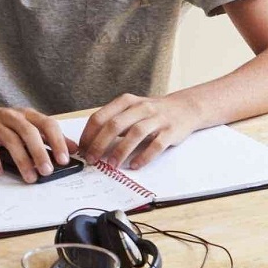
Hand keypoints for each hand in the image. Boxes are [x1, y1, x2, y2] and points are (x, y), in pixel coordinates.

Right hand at [0, 100, 74, 180]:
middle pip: (30, 132)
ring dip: (22, 160)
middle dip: (40, 152)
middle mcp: (13, 116)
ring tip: (29, 177)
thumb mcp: (27, 126)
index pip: (47, 124)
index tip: (64, 159)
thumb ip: (48, 137)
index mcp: (28, 115)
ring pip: (11, 140)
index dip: (58, 141)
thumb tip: (73, 148)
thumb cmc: (2, 122)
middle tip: (48, 171)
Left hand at [80, 93, 195, 168]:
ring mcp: (157, 118)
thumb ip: (113, 122)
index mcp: (126, 101)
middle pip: (115, 125)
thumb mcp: (131, 110)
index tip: (82, 150)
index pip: (100, 116)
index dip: (88, 134)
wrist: (185, 108)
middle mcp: (141, 107)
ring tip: (112, 165)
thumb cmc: (151, 113)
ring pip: (135, 133)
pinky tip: (135, 165)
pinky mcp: (171, 130)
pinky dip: (144, 156)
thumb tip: (90, 144)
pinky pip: (156, 144)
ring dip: (121, 151)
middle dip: (100, 144)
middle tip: (92, 160)